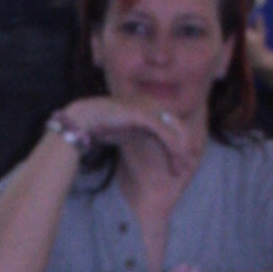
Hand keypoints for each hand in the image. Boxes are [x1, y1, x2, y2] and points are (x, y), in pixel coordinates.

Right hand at [49, 98, 200, 182]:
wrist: (83, 118)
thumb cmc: (100, 125)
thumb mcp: (127, 129)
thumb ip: (141, 131)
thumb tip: (151, 141)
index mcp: (148, 105)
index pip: (172, 122)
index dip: (182, 141)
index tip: (185, 159)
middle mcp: (151, 103)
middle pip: (178, 126)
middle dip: (186, 147)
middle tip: (189, 165)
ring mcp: (148, 107)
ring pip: (175, 130)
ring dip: (180, 151)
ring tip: (181, 168)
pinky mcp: (144, 115)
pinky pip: (165, 133)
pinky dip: (173, 148)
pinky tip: (175, 160)